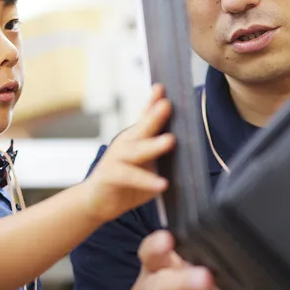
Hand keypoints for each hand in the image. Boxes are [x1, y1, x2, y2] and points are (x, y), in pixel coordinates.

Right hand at [82, 84, 174, 223]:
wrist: (97, 202)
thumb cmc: (126, 181)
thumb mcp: (146, 163)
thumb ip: (161, 153)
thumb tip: (192, 147)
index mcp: (136, 137)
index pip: (146, 116)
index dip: (153, 101)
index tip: (162, 87)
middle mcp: (125, 143)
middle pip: (142, 128)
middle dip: (154, 115)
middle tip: (167, 104)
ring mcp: (116, 158)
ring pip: (136, 150)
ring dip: (153, 145)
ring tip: (170, 140)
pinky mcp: (110, 176)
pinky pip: (130, 177)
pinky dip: (147, 180)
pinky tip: (162, 184)